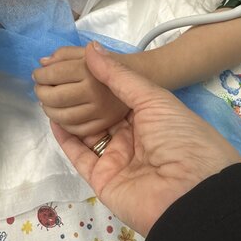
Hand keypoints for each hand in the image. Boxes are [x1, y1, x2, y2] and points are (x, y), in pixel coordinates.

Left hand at [33, 44, 128, 136]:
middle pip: (54, 98)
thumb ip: (63, 54)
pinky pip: (75, 129)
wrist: (138, 76)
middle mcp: (94, 92)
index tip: (38, 74)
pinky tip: (61, 114)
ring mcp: (99, 111)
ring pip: (61, 117)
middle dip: (41, 92)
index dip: (40, 75)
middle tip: (40, 88)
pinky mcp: (103, 123)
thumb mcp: (86, 52)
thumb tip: (42, 64)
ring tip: (48, 102)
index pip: (53, 74)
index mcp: (89, 70)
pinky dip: (62, 124)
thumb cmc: (107, 62)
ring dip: (48, 109)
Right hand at [50, 42, 240, 235]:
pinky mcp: (103, 180)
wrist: (191, 193)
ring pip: (89, 136)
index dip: (102, 83)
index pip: (122, 98)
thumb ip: (120, 76)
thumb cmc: (180, 138)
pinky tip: (53, 119)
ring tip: (50, 94)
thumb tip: (91, 48)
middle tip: (58, 77)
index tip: (78, 64)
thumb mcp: (155, 99)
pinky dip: (67, 140)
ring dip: (72, 117)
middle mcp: (136, 139)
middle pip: (104, 116)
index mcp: (154, 118)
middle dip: (84, 99)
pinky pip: (81, 157)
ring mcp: (119, 160)